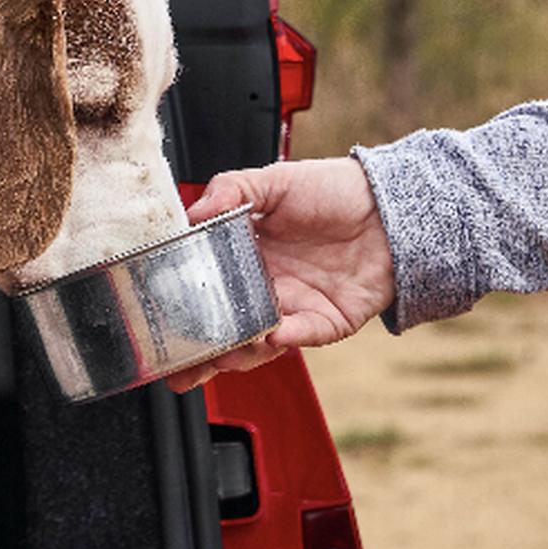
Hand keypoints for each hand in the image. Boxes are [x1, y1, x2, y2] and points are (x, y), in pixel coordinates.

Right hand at [166, 157, 394, 391]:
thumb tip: (192, 212)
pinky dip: (283, 338)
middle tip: (177, 368)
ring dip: (237, 353)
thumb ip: (231, 191)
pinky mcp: (326, 322)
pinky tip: (267, 335)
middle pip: (224, 329)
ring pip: (256, 343)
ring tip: (219, 356)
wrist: (390, 207)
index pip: (205, 290)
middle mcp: (266, 288)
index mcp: (246, 257)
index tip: (157, 321)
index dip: (182, 308)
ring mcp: (294, 308)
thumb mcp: (275, 180)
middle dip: (199, 355)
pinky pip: (301, 336)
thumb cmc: (335, 192)